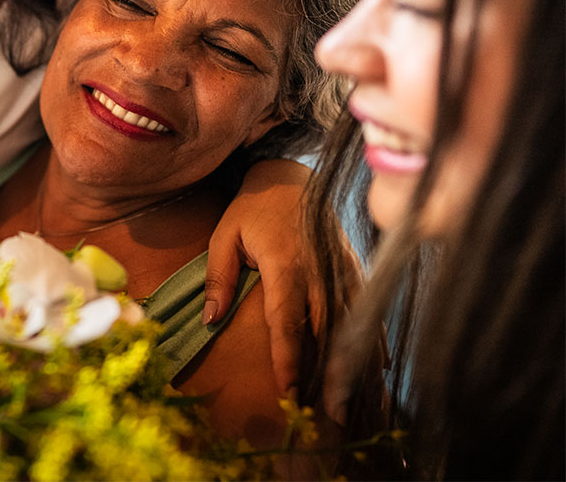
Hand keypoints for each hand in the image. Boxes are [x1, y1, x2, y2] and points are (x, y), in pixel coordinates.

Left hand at [204, 160, 362, 401]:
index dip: (288, 357)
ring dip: (353, 364)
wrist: (290, 174)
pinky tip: (378, 368)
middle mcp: (319, 270)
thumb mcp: (224, 235)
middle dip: (327, 374)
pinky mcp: (354, 267)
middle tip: (331, 414)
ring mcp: (342, 268)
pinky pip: (365, 308)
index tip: (288, 389)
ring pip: (351, 324)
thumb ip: (218, 277)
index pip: (287, 320)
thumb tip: (210, 319)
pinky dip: (372, 338)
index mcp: (285, 263)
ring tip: (353, 402)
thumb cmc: (251, 208)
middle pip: (326, 331)